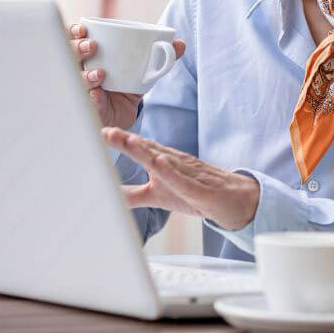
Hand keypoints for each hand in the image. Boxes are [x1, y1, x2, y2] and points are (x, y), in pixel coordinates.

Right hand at [70, 23, 185, 129]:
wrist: (124, 118)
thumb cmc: (127, 89)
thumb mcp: (143, 72)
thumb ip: (161, 58)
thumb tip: (181, 43)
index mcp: (90, 57)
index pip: (73, 39)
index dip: (73, 31)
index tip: (83, 28)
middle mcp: (80, 71)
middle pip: (67, 56)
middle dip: (77, 48)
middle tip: (92, 46)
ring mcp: (80, 90)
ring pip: (73, 79)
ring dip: (85, 74)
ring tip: (100, 73)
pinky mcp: (86, 108)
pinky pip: (84, 101)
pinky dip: (91, 97)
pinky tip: (98, 95)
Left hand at [102, 128, 259, 230]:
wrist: (235, 200)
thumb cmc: (196, 193)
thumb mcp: (158, 196)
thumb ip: (133, 195)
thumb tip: (106, 194)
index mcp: (164, 163)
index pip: (140, 149)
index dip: (120, 141)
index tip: (98, 133)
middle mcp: (175, 164)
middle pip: (149, 150)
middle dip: (127, 141)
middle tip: (106, 132)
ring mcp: (189, 175)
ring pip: (166, 161)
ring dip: (147, 151)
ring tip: (128, 141)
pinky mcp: (200, 190)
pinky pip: (184, 181)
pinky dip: (171, 172)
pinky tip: (159, 164)